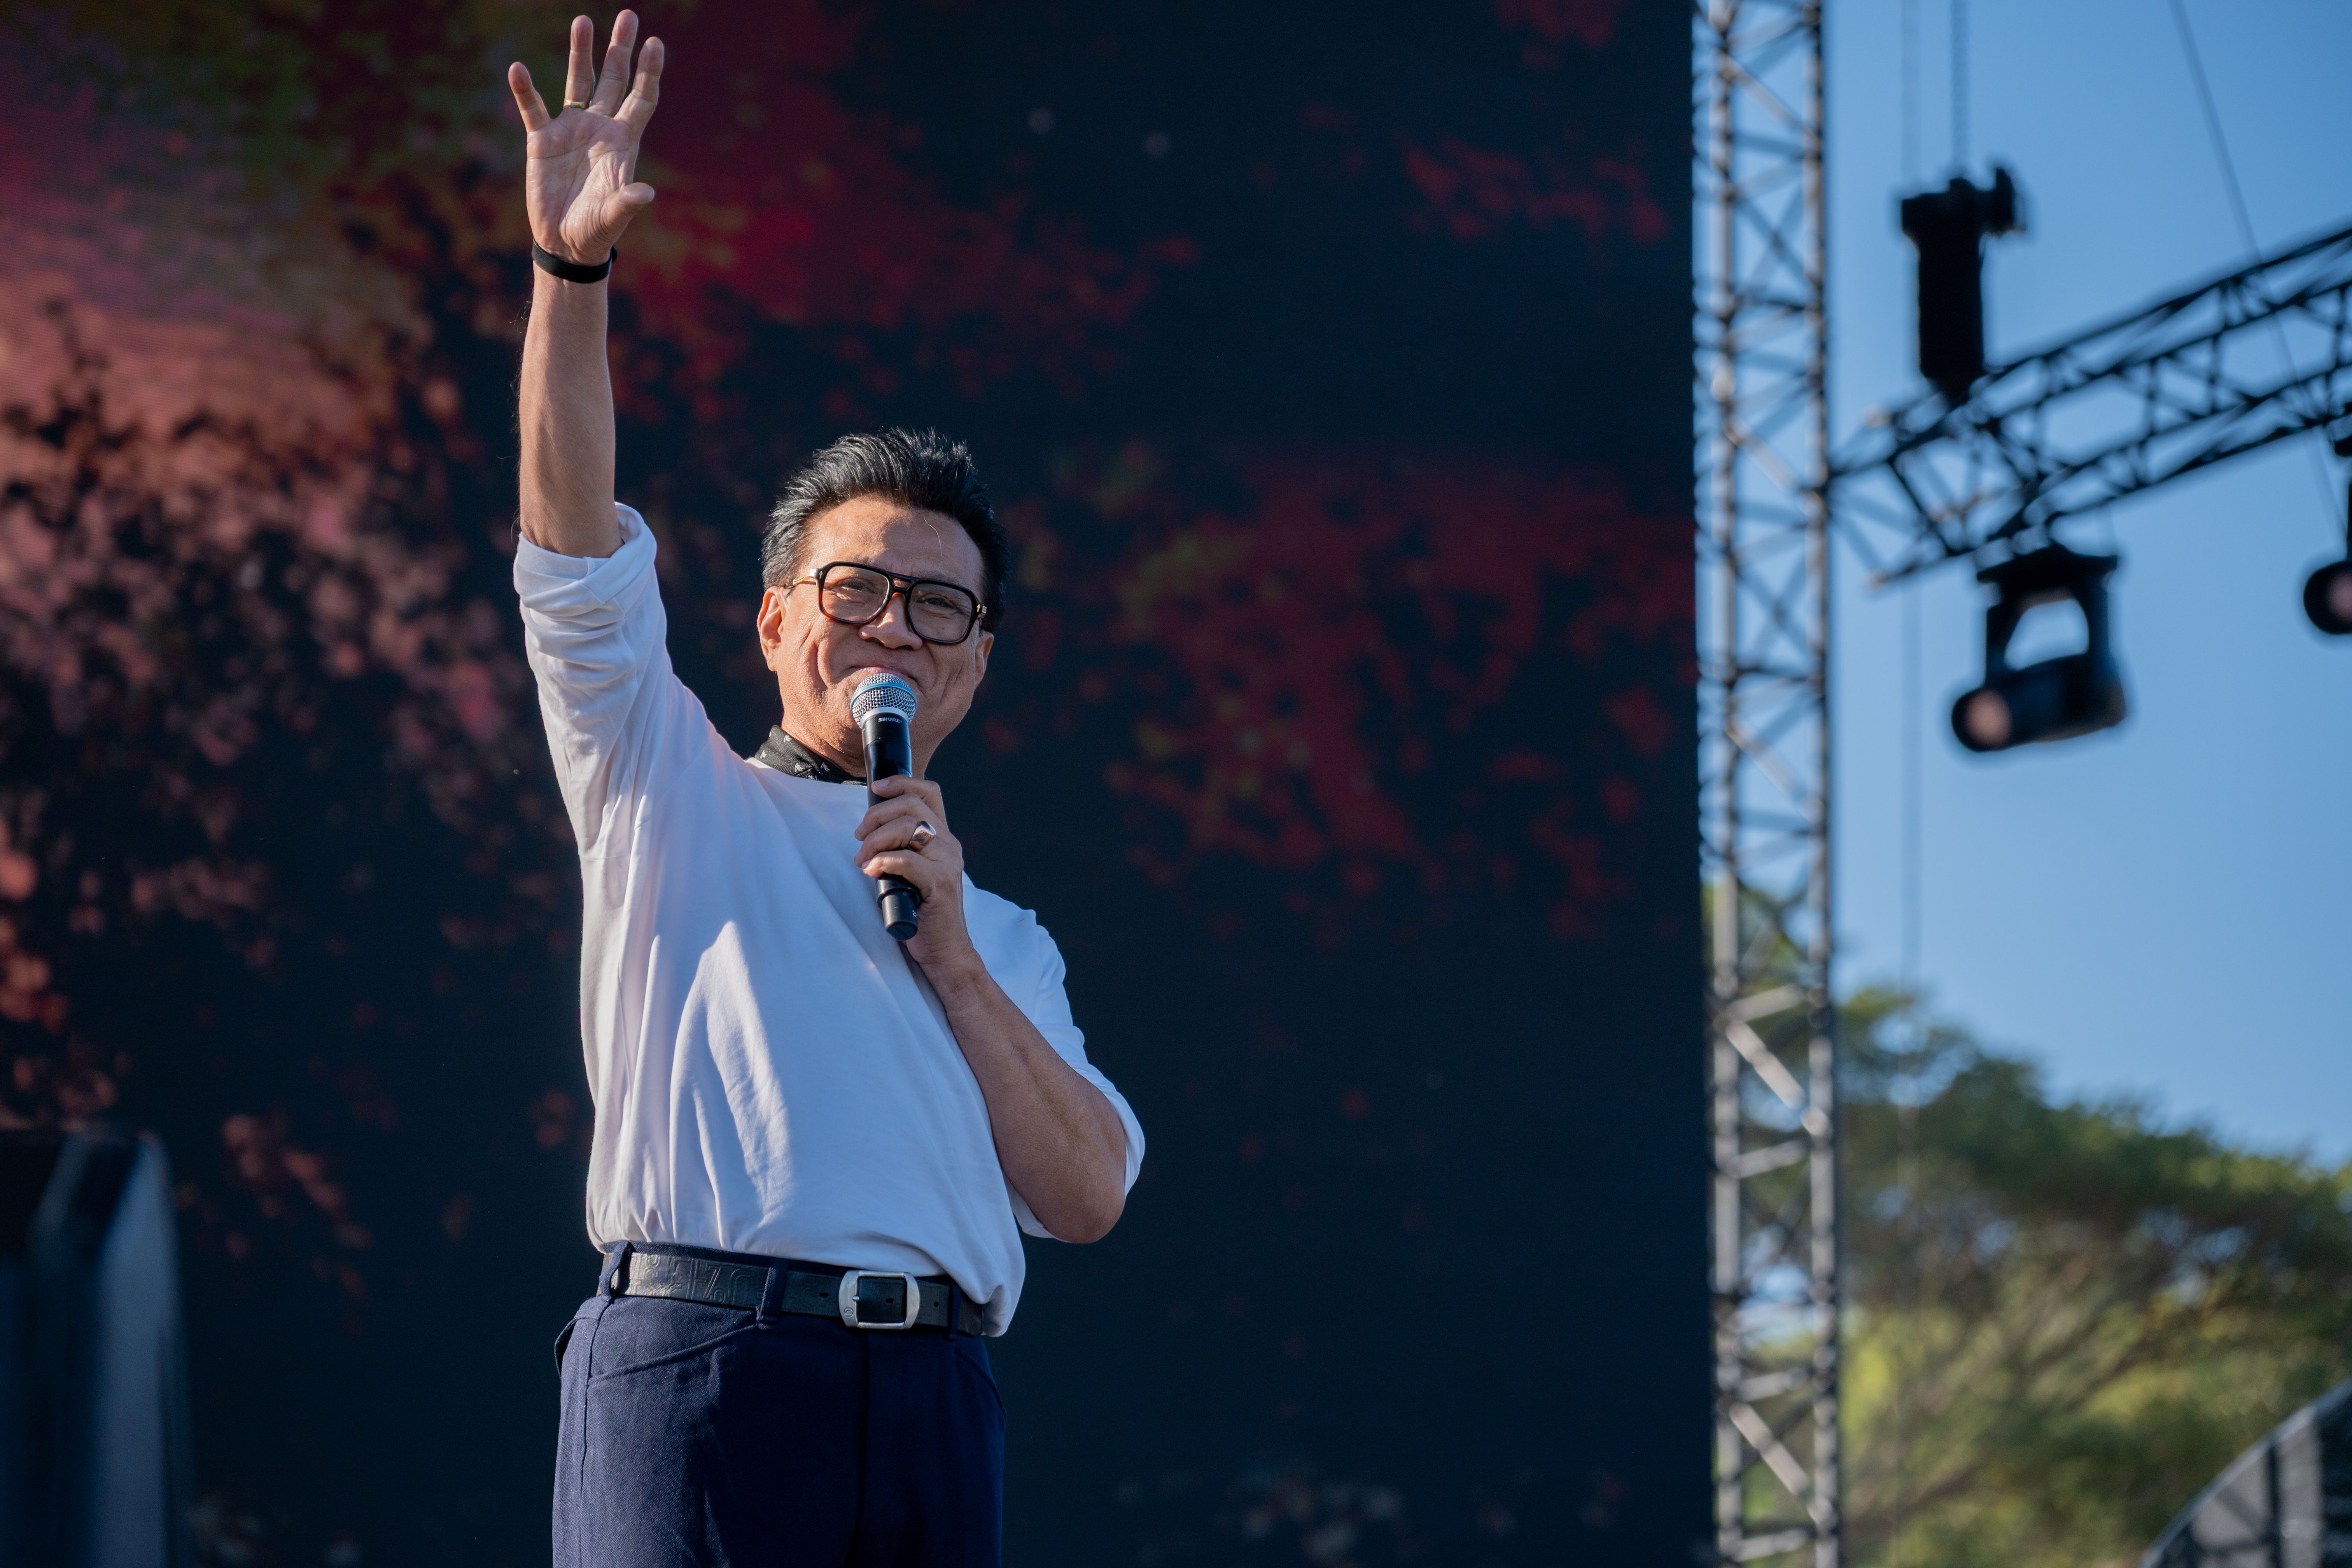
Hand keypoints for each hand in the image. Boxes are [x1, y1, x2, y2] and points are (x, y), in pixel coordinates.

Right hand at [507, 13, 664, 266]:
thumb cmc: (597, 230)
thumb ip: (627, 201)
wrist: (565, 243)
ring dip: (581, 53)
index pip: (641, 99)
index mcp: (622, 142)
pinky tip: (518, 69)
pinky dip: (525, 90)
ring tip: (582, 21)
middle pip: (613, 80)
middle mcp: (599, 128)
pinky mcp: (542, 140)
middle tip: (628, 16)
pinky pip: (533, 108)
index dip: (649, 72)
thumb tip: (647, 193)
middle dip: (620, 49)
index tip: (657, 44)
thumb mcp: (613, 216)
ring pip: (578, 82)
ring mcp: (571, 130)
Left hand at [855, 777, 977, 974]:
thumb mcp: (912, 872)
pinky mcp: (940, 883)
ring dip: (876, 841)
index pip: (928, 793)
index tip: (875, 788)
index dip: (901, 783)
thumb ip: (901, 848)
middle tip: (859, 837)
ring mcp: (947, 862)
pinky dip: (884, 862)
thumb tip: (868, 830)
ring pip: (908, 829)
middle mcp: (949, 844)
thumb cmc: (922, 912)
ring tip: (863, 861)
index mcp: (943, 838)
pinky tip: (871, 871)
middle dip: (877, 816)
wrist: (945, 950)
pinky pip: (907, 861)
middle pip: (911, 806)